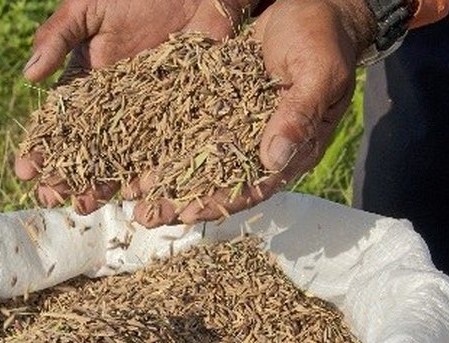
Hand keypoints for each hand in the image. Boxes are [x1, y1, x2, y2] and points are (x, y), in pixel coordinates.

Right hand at [15, 0, 248, 216]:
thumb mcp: (88, 8)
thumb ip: (57, 38)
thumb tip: (28, 77)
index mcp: (87, 82)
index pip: (59, 123)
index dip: (41, 147)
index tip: (24, 172)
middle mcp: (114, 106)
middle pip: (85, 149)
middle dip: (65, 176)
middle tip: (48, 199)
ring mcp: (147, 115)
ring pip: (120, 158)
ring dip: (100, 184)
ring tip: (84, 206)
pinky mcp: (180, 117)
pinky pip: (163, 151)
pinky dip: (149, 173)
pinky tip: (133, 194)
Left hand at [16, 0, 375, 226]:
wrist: (316, 2)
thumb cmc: (324, 39)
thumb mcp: (317, 73)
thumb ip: (297, 116)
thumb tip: (273, 159)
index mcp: (288, 147)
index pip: (250, 186)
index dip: (218, 203)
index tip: (186, 215)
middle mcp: (254, 142)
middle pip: (213, 180)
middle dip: (177, 199)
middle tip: (142, 216)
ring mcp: (231, 122)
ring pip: (191, 157)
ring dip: (160, 176)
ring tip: (125, 193)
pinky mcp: (212, 99)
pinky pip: (181, 123)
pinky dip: (156, 138)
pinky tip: (128, 147)